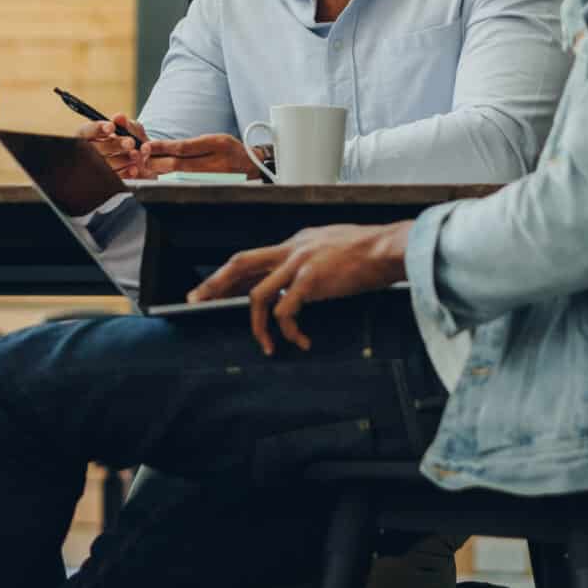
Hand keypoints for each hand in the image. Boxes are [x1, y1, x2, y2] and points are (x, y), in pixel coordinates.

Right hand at [76, 115, 147, 177]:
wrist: (139, 160)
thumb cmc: (128, 141)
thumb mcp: (128, 129)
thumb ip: (124, 123)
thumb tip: (119, 117)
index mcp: (87, 136)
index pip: (87, 131)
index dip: (98, 128)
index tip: (112, 127)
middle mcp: (87, 152)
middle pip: (96, 149)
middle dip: (115, 145)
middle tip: (130, 143)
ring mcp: (95, 168)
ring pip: (105, 165)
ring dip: (122, 159)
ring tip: (135, 155)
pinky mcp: (105, 182)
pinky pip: (113, 178)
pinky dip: (125, 173)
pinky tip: (134, 169)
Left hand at [140, 133, 262, 177]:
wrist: (252, 167)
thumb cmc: (229, 150)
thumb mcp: (214, 140)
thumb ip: (191, 145)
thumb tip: (161, 148)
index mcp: (217, 145)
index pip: (183, 148)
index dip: (162, 147)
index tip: (147, 146)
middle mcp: (216, 163)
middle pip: (178, 165)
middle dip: (156, 161)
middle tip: (141, 157)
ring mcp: (213, 179)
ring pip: (179, 178)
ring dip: (159, 172)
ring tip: (146, 166)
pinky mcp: (210, 189)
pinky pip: (185, 186)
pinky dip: (169, 182)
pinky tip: (159, 177)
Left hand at [190, 220, 412, 356]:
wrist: (391, 248)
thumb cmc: (370, 253)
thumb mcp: (332, 247)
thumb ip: (311, 261)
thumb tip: (301, 282)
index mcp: (296, 242)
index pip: (253, 257)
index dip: (229, 275)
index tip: (212, 288)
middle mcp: (292, 248)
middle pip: (240, 263)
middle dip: (214, 283)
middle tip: (195, 301)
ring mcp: (299, 263)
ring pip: (258, 295)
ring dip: (257, 325)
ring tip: (266, 345)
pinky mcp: (311, 281)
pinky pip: (285, 311)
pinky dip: (288, 331)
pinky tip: (301, 342)